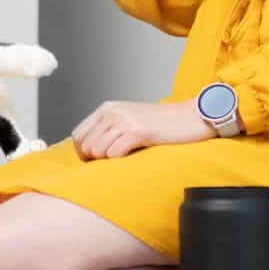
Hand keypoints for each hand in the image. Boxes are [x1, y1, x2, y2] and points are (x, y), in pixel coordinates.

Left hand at [72, 101, 214, 159]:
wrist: (189, 118)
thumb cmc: (162, 124)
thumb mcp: (129, 120)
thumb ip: (108, 131)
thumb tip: (88, 154)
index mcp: (108, 108)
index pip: (78, 135)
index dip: (84, 153)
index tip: (97, 161)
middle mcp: (113, 111)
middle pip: (85, 146)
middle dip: (96, 159)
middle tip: (115, 160)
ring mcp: (124, 120)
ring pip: (98, 151)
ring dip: (109, 160)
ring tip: (127, 155)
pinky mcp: (138, 131)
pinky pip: (114, 154)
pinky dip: (121, 159)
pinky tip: (135, 153)